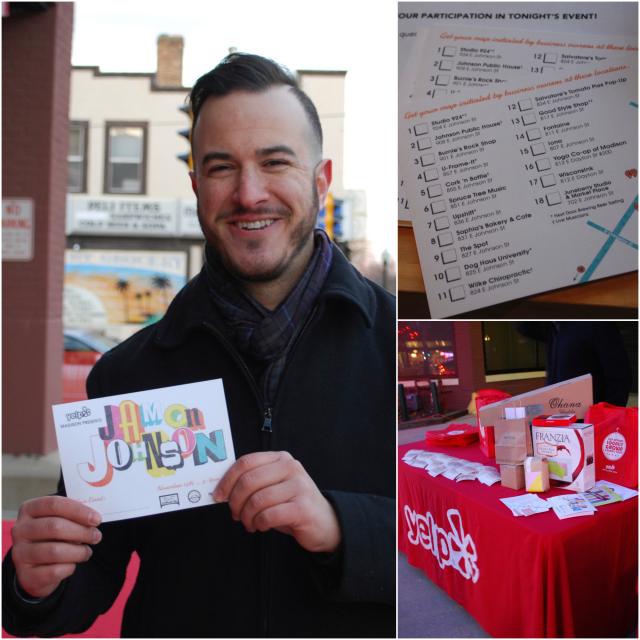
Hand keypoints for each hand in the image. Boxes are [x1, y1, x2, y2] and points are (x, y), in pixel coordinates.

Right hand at [10, 496, 101, 598]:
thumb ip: (72, 515)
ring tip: (87, 552)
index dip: (79, 511)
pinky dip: (69, 567)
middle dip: (82, 532)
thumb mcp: (60, 520)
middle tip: (96, 536)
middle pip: (54, 526)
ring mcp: (20, 553)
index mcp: (29, 510)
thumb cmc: (54, 536)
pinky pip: (54, 571)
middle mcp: (20, 530)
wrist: (37, 566)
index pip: (54, 504)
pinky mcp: (25, 575)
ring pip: (54, 551)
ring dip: (78, 551)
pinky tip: (73, 564)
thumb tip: (93, 519)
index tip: (97, 519)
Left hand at [213, 451, 340, 553]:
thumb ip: (253, 482)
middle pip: (249, 481)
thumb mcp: (273, 486)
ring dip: (247, 516)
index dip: (227, 480)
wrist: (325, 522)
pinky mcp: (302, 507)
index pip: (246, 462)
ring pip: (257, 500)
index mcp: (280, 458)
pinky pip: (269, 515)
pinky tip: (262, 526)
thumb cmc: (291, 504)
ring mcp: (299, 486)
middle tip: (235, 514)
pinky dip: (260, 523)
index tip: (218, 496)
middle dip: (235, 501)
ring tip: (250, 523)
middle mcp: (291, 467)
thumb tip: (222, 490)